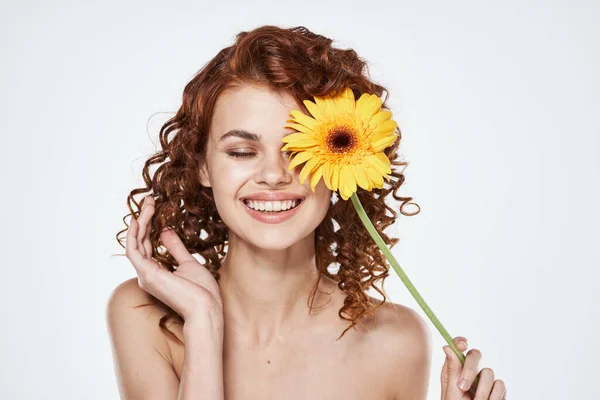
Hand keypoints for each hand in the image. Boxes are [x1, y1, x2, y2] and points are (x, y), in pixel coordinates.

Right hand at [125, 195, 223, 321]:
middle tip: (150, 201)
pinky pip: (133, 251)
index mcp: (156, 273)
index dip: (149, 226)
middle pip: (140, 242)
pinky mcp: (147, 274)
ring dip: (140, 222)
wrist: (206, 309)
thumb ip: (175, 248)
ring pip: (136, 243)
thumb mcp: (189, 263)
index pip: (147, 246)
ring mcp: (145, 275)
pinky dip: (134, 235)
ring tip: (148, 204)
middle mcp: (147, 275)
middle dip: (144, 220)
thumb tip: (165, 231)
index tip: (155, 208)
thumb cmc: (201, 292)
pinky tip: (138, 220)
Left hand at [440, 336, 506, 399]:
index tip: (462, 345)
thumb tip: (447, 347)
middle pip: (475, 355)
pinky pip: (500, 385)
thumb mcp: (451, 391)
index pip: (459, 346)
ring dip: (481, 391)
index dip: (460, 341)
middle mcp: (470, 371)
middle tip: (462, 387)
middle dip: (469, 370)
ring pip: (489, 372)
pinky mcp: (497, 389)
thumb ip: (451, 369)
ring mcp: (484, 379)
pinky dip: (492, 397)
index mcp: (454, 368)